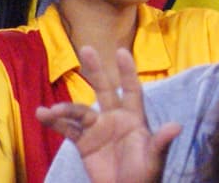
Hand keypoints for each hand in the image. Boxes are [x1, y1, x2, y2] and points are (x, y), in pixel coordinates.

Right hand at [36, 47, 180, 182]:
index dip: (127, 72)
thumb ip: (160, 143)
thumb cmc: (144, 177)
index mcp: (134, 118)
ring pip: (80, 111)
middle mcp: (115, 118)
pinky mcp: (84, 143)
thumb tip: (176, 127)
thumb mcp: (153, 160)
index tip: (121, 51)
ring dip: (65, 109)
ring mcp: (98, 129)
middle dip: (96, 69)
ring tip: (49, 111)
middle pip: (104, 89)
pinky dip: (55, 122)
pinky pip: (68, 129)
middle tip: (86, 48)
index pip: (131, 90)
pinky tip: (43, 115)